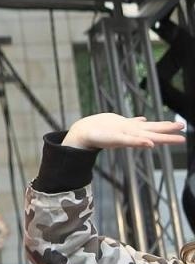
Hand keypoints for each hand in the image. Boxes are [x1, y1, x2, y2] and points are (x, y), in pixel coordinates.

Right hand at [61, 113, 184, 150]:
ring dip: (159, 125)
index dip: (167, 138)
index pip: (154, 137)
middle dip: (168, 130)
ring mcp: (126, 128)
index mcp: (134, 137)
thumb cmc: (97, 138)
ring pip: (146, 126)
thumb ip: (133, 142)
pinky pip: (132, 122)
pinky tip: (143, 119)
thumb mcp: (115, 140)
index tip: (180, 139)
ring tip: (172, 123)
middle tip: (182, 127)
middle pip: (154, 131)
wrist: (82, 134)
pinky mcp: (118, 124)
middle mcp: (133, 133)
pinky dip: (140, 121)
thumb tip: (151, 144)